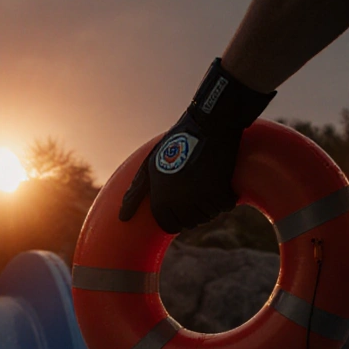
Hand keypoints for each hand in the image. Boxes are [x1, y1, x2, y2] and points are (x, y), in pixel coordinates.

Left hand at [119, 58, 274, 234]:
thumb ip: (136, 192)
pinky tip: (220, 178)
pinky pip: (226, 206)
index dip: (176, 215)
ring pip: (208, 216)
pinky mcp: (222, 191)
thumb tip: (122, 217)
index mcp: (161, 198)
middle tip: (196, 187)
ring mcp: (201, 198)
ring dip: (210, 204)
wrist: (210, 125)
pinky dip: (226, 196)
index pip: (169, 224)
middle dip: (193, 210)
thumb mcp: (150, 165)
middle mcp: (180, 202)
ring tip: (207, 180)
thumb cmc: (176, 144)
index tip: (181, 201)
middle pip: (189, 223)